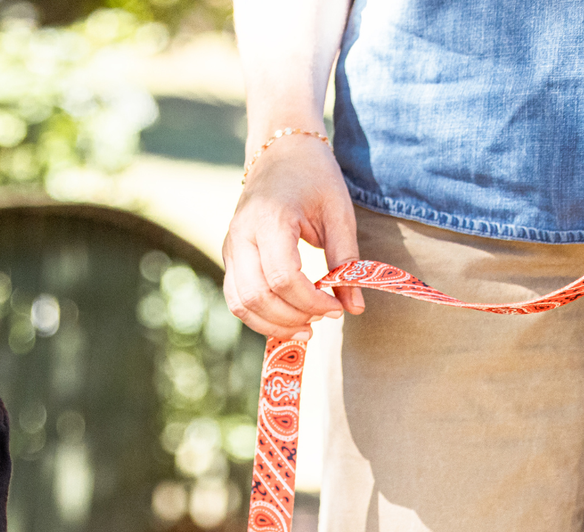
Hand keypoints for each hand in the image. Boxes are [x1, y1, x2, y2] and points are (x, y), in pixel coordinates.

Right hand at [222, 135, 364, 341]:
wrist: (279, 150)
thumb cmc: (314, 177)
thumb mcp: (338, 213)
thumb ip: (346, 260)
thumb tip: (355, 307)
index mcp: (269, 219)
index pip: (283, 277)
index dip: (311, 301)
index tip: (336, 308)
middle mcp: (241, 235)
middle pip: (258, 296)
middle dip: (292, 318)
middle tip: (322, 320)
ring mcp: (229, 248)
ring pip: (242, 305)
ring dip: (273, 325)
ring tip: (306, 327)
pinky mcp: (228, 258)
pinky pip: (237, 300)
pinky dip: (260, 318)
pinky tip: (287, 319)